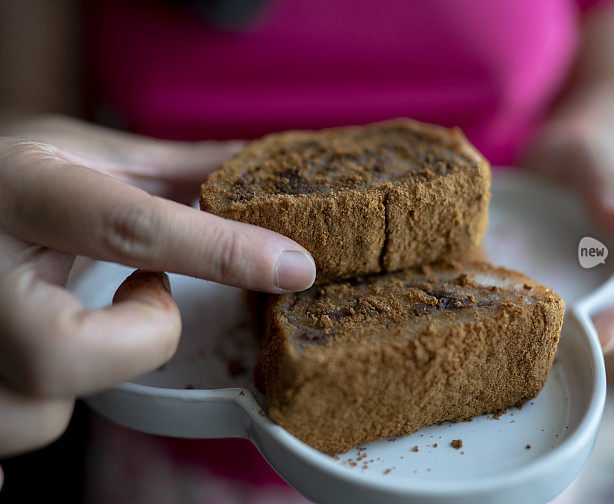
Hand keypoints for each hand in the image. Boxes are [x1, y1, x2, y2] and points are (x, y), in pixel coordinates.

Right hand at [0, 116, 315, 460]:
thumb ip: (169, 166)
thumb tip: (256, 164)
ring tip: (85, 319)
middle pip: (64, 353)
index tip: (291, 266)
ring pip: (36, 413)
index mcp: (20, 188)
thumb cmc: (7, 178)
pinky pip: (16, 429)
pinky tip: (52, 353)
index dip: (223, 252)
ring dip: (91, 377)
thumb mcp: (80, 153)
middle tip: (147, 293)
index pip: (130, 227)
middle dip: (142, 337)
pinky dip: (50, 401)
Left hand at [522, 85, 613, 352]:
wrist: (557, 160)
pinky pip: (545, 316)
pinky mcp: (554, 292)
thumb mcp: (590, 159)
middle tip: (557, 357)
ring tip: (521, 349)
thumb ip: (607, 185)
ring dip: (557, 344)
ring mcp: (586, 290)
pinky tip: (492, 326)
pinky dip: (523, 325)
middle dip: (593, 346)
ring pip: (583, 329)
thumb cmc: (583, 155)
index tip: (604, 335)